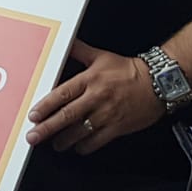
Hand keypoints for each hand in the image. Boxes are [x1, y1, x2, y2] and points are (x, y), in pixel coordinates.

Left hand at [25, 42, 163, 154]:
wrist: (158, 82)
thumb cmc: (129, 70)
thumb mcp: (101, 56)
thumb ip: (79, 51)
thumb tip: (64, 43)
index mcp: (90, 79)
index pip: (62, 94)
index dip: (46, 106)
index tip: (33, 115)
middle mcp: (97, 97)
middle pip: (67, 115)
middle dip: (47, 128)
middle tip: (33, 136)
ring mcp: (107, 114)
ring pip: (80, 131)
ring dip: (64, 140)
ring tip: (55, 144)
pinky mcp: (118, 127)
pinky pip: (97, 141)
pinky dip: (85, 146)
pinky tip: (78, 147)